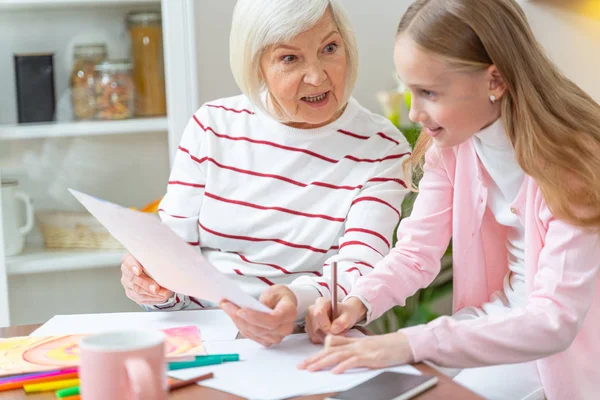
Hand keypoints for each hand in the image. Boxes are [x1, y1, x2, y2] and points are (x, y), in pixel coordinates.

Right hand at [120, 252, 172, 304]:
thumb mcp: (155, 258)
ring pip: (137, 290)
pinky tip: (161, 296)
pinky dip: (152, 298)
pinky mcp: (131, 293)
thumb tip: (167, 262)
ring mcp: (127, 283)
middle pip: (133, 278)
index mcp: (129, 259)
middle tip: (156, 288)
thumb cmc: (154, 262)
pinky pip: (140, 298)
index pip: (128, 261)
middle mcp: (126, 271)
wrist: (153, 272)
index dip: (133, 266)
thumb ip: (156, 259)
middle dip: (146, 284)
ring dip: (152, 293)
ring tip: (163, 293)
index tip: (139, 270)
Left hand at [220, 284, 297, 346]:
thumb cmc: (281, 297)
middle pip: (259, 328)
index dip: (255, 317)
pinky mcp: (267, 341)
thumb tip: (250, 308)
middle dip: (240, 317)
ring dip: (237, 321)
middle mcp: (284, 328)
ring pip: (252, 333)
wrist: (285, 304)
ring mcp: (276, 337)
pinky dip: (240, 325)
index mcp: (289, 314)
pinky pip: (251, 335)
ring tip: (227, 308)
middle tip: (226, 305)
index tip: (241, 310)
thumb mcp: (275, 291)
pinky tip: (233, 316)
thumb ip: (265, 300)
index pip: (272, 320)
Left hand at [297, 332, 413, 373]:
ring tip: (311, 369)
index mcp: (354, 342)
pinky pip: (354, 361)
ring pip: (338, 355)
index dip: (317, 353)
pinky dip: (343, 366)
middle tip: (301, 367)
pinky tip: (334, 372)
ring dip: (323, 362)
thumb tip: (337, 356)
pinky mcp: (371, 356)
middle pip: (330, 350)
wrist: (405, 344)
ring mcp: (363, 350)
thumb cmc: (387, 348)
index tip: (305, 362)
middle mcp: (355, 344)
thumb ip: (352, 349)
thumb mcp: (367, 347)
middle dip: (314, 359)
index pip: (331, 346)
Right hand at [305, 297, 366, 343]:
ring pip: (314, 334)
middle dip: (327, 334)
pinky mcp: (309, 328)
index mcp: (321, 302)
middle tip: (339, 334)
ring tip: (336, 333)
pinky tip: (330, 334)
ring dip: (326, 338)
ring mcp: (309, 319)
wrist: (344, 315)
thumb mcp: (349, 315)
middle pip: (316, 326)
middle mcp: (312, 309)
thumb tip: (334, 329)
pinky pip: (314, 338)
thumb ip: (343, 322)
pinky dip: (323, 339)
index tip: (334, 332)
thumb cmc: (346, 313)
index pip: (319, 314)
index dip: (325, 325)